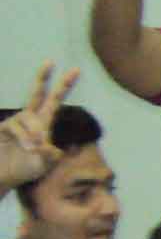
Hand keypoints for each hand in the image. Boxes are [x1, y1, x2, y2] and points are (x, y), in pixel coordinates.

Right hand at [0, 63, 80, 189]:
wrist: (3, 176)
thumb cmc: (24, 169)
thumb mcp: (43, 165)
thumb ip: (50, 156)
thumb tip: (49, 145)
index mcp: (43, 124)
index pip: (54, 101)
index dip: (63, 86)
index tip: (76, 69)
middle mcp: (29, 119)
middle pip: (37, 94)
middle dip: (42, 78)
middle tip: (50, 62)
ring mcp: (14, 121)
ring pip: (28, 117)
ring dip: (33, 134)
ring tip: (33, 150)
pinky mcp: (2, 127)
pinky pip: (16, 126)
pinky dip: (24, 137)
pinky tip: (28, 148)